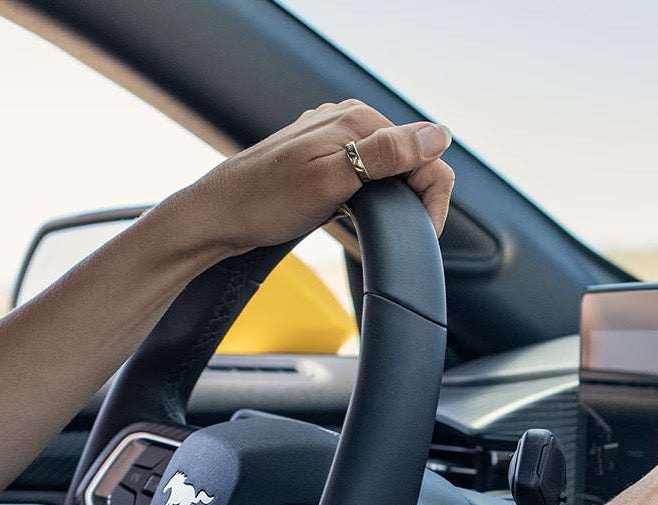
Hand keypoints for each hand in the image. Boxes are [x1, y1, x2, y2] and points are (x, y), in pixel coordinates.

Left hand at [159, 100, 455, 256]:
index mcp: (358, 119)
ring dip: (394, 198)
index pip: (426, 151)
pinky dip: (373, 194)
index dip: (432, 197)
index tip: (422, 233)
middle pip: (411, 157)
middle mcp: (349, 119)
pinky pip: (368, 170)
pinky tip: (357, 212)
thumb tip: (438, 135)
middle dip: (414, 197)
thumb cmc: (266, 203)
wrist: (219, 216)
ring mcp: (336, 135)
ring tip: (371, 224)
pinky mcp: (325, 154)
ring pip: (391, 166)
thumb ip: (386, 155)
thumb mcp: (332, 182)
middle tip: (394, 233)